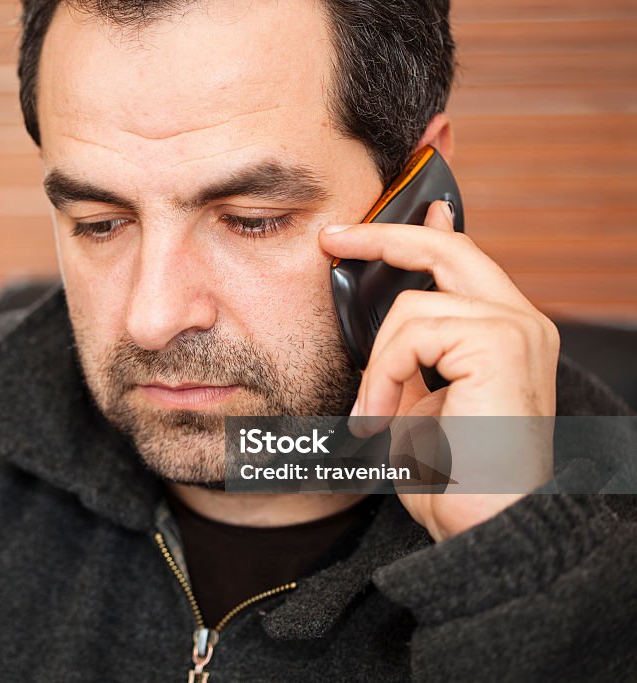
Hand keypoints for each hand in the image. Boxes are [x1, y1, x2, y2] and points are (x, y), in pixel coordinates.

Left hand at [319, 200, 558, 540]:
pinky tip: (381, 417)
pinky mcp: (500, 342)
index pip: (460, 260)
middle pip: (446, 248)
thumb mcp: (417, 402)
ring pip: (412, 306)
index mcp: (504, 333)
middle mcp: (520, 322)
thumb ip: (406, 357)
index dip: (413, 233)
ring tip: (372, 414)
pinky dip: (383, 376)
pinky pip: (412, 334)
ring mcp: (515, 329)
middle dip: (381, 236)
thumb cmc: (452, 474)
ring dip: (378, 365)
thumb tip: (378, 322)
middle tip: (331, 239)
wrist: (484, 525)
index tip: (362, 229)